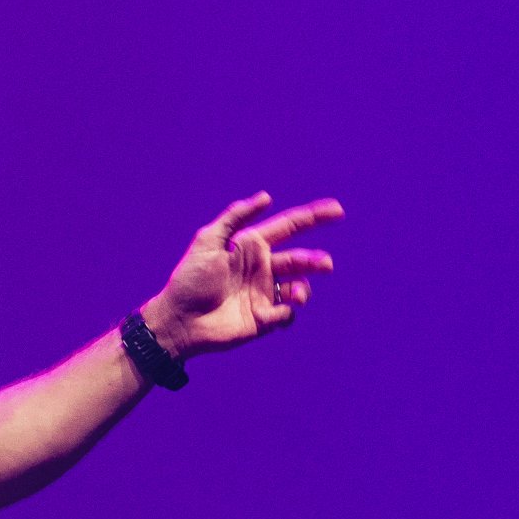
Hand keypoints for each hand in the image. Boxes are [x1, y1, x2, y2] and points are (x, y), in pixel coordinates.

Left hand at [145, 193, 343, 360]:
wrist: (180, 320)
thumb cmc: (190, 279)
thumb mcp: (208, 241)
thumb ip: (235, 217)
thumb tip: (266, 198)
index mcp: (252, 246)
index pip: (290, 227)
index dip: (314, 217)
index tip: (338, 211)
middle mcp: (263, 268)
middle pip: (301, 259)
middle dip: (316, 261)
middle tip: (325, 265)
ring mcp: (265, 294)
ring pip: (300, 288)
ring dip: (303, 289)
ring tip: (296, 295)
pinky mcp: (265, 319)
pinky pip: (287, 314)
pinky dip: (283, 313)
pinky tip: (264, 315)